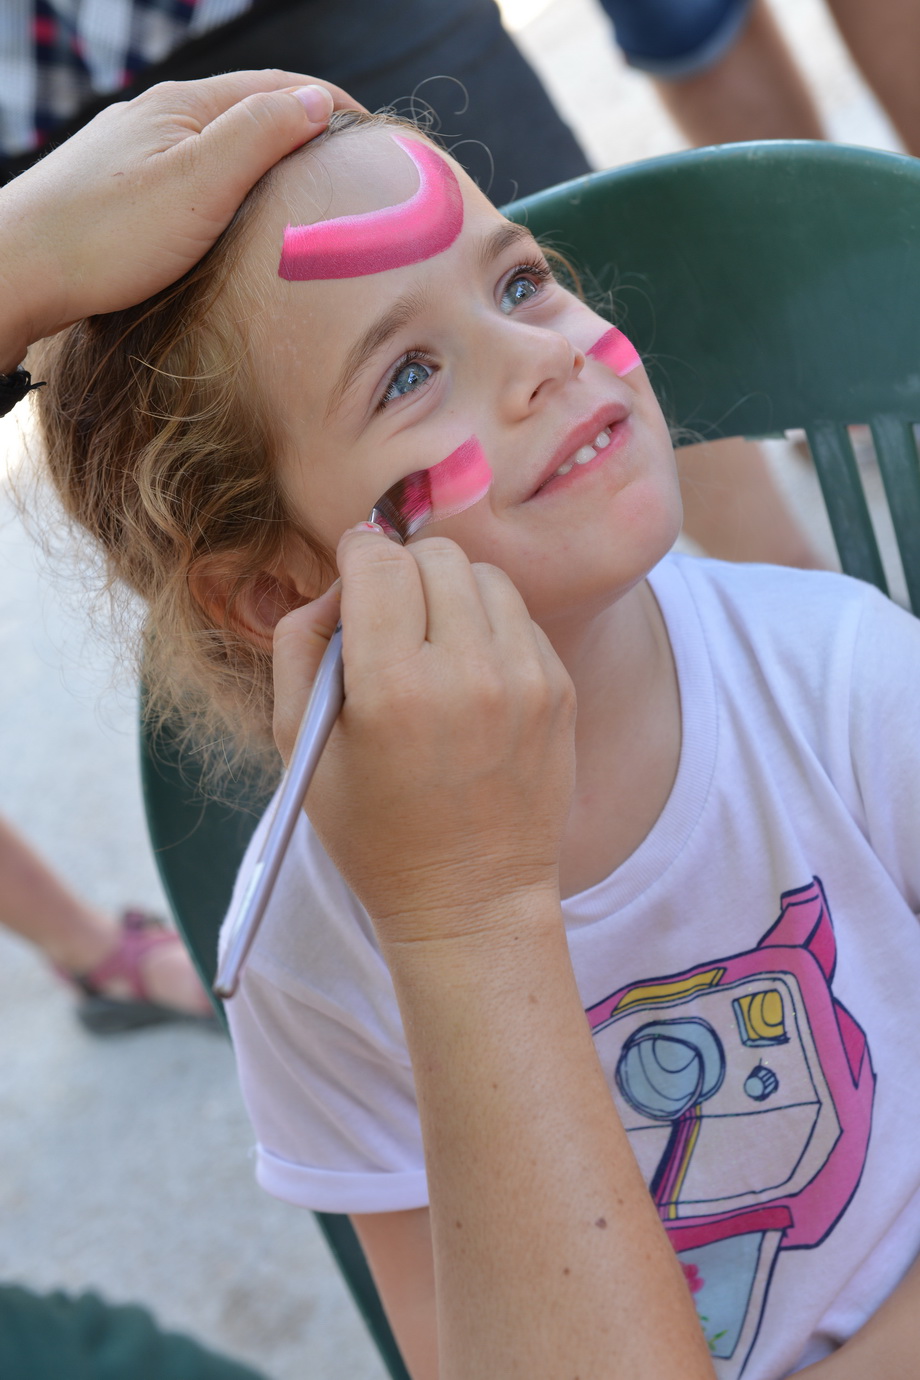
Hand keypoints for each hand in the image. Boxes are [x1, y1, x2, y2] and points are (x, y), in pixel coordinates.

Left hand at [0, 70, 362, 367]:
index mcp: (184, 107)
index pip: (276, 87)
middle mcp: (157, 118)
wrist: (18, 271)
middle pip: (248, 112)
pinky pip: (191, 175)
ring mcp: (134, 152)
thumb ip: (258, 136)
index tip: (376, 140)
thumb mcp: (198, 184)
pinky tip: (233, 218)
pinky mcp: (118, 189)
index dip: (331, 107)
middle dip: (302, 131)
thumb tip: (316, 99)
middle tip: (348, 172)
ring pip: (218, 146)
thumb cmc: (105, 235)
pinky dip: (229, 187)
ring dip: (265, 161)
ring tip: (302, 196)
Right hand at [273, 527, 575, 944]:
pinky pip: (519, 617)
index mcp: (393, 688)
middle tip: (389, 621)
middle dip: (402, 573)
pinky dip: (489, 629)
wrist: (471, 900)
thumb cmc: (373, 829)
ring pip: (484, 575)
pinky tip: (470, 680)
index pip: (379, 560)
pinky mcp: (561, 691)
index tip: (352, 582)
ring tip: (432, 649)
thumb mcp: (301, 742)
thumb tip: (337, 584)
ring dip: (450, 593)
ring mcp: (526, 680)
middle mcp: (468, 674)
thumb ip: (300, 644)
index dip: (355, 559)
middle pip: (435, 554)